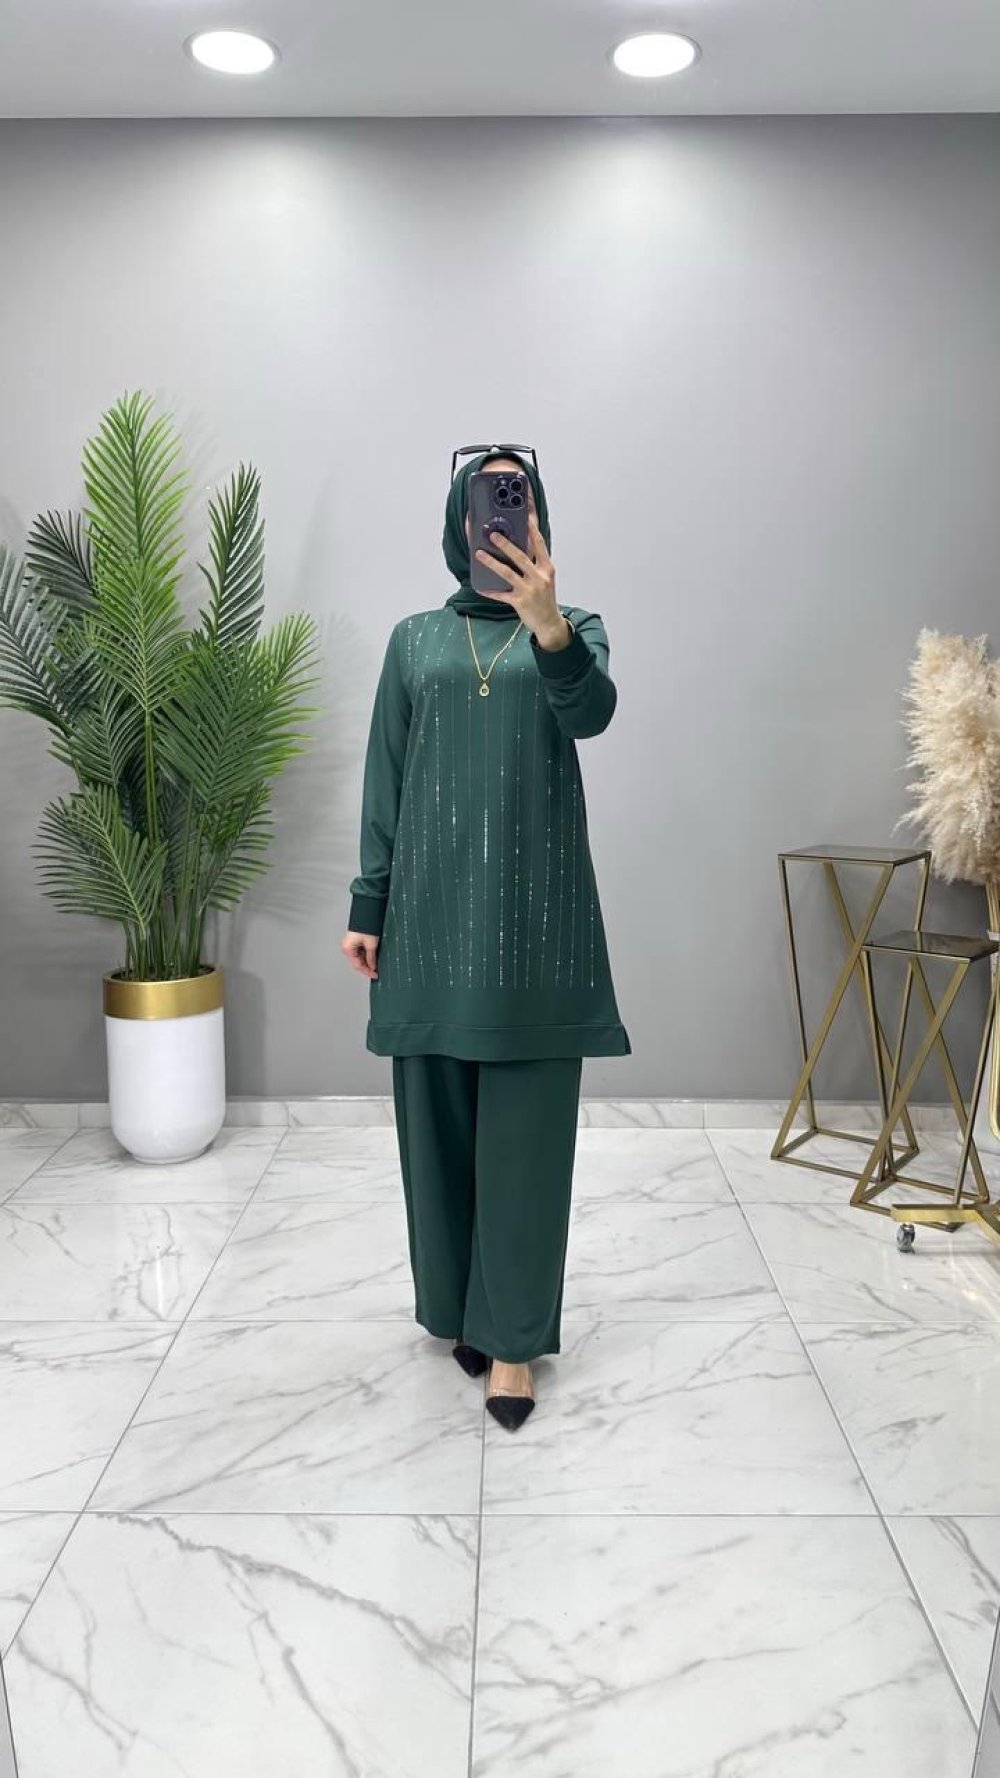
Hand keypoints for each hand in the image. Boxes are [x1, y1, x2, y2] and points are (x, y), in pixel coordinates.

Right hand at [341, 930, 378, 979]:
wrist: (367, 913)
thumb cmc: (366, 926)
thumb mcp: (371, 945)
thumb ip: (371, 958)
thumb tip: (373, 966)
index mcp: (347, 949)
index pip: (358, 965)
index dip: (367, 971)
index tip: (375, 975)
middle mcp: (347, 947)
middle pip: (358, 962)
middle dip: (367, 967)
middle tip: (376, 971)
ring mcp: (350, 943)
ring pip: (359, 957)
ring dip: (368, 961)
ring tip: (376, 964)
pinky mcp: (355, 940)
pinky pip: (361, 951)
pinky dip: (367, 955)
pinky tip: (373, 957)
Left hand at [474, 513, 568, 648]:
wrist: (550, 623)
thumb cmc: (545, 597)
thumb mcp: (545, 577)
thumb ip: (534, 562)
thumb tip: (517, 545)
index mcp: (546, 567)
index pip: (539, 543)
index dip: (532, 527)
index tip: (525, 514)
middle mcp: (539, 577)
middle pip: (520, 556)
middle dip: (506, 544)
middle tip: (492, 534)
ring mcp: (529, 590)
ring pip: (508, 573)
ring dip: (492, 562)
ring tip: (479, 554)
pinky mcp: (520, 602)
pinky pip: (501, 595)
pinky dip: (490, 591)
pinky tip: (479, 587)